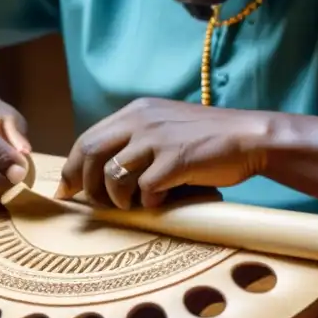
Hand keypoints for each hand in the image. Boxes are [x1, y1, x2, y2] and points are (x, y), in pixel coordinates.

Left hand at [54, 98, 268, 209]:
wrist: (250, 137)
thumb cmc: (209, 138)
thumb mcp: (167, 126)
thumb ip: (138, 140)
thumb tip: (106, 172)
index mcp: (137, 111)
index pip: (88, 138)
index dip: (72, 166)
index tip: (67, 188)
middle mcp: (142, 120)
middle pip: (91, 153)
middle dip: (84, 184)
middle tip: (92, 205)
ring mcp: (158, 139)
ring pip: (114, 175)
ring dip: (116, 198)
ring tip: (130, 205)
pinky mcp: (176, 160)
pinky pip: (146, 189)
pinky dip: (149, 203)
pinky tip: (160, 203)